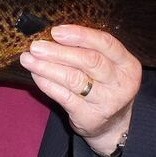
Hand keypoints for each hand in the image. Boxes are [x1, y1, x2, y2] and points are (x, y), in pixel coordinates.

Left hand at [19, 25, 140, 156]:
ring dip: (47, 67)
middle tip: (36, 46)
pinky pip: (64, 96)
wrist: (112, 125)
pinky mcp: (90, 117)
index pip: (106, 43)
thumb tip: (52, 35)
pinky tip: (35, 75)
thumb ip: (87, 49)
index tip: (56, 31)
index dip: (80, 35)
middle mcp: (121, 83)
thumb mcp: (107, 65)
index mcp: (127, 64)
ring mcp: (107, 102)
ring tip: (28, 59)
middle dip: (58, 51)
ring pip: (74, 79)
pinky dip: (47, 83)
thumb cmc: (103, 84)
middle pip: (89, 61)